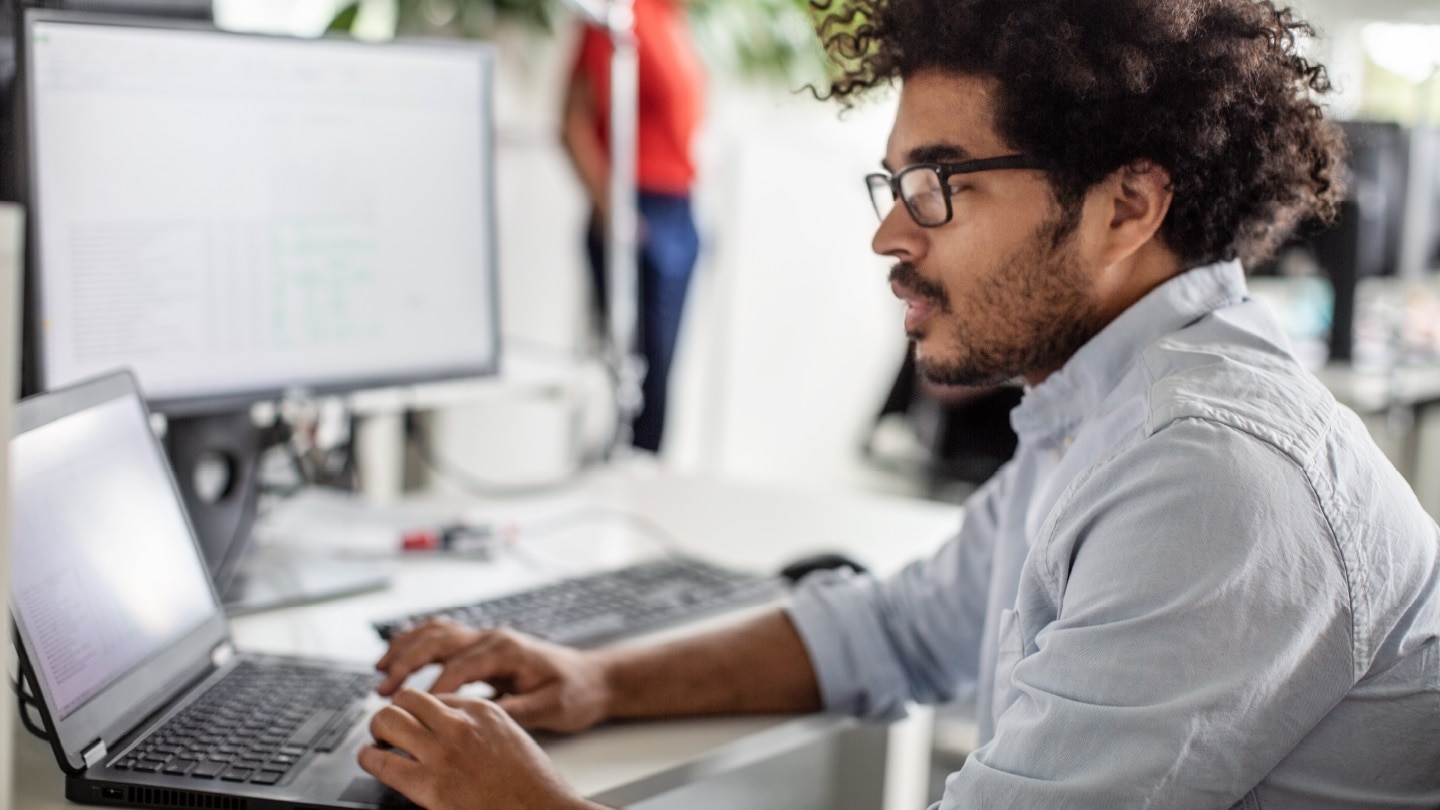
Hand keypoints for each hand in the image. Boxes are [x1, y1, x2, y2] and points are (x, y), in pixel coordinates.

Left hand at [358, 689, 598, 809]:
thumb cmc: (533, 785)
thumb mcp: (511, 738)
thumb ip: (480, 728)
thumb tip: (449, 729)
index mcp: (483, 711)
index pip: (435, 696)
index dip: (421, 711)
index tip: (416, 721)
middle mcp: (459, 724)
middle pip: (407, 699)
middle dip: (394, 711)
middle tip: (390, 727)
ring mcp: (442, 752)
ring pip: (387, 720)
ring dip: (378, 729)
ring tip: (378, 741)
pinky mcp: (429, 785)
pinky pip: (381, 761)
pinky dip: (369, 758)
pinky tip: (371, 760)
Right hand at [376, 621, 611, 732]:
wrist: (594, 679)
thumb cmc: (576, 692)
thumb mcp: (550, 709)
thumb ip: (514, 712)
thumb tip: (478, 719)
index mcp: (508, 650)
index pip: (459, 667)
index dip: (434, 689)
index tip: (414, 711)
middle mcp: (494, 638)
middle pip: (440, 640)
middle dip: (407, 662)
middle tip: (383, 689)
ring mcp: (488, 639)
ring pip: (437, 632)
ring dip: (406, 648)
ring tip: (380, 670)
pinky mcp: (484, 648)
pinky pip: (443, 638)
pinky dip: (417, 645)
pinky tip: (399, 661)